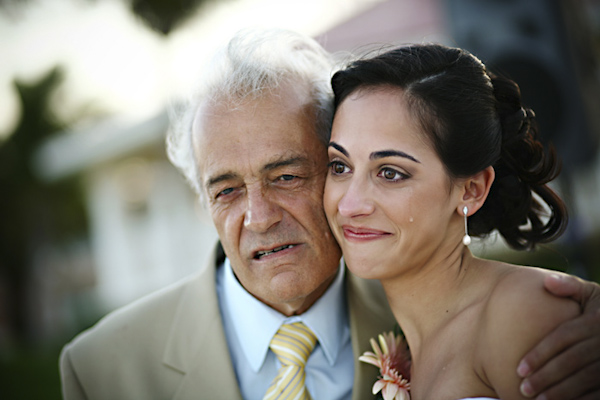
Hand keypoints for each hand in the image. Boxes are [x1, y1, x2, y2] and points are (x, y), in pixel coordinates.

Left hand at [518, 273, 599, 398]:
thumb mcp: (591, 293)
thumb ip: (569, 286)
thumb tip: (546, 281)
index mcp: (595, 320)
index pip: (563, 338)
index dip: (541, 354)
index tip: (519, 368)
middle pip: (572, 361)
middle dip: (547, 376)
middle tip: (524, 389)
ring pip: (587, 379)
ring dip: (561, 392)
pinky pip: (598, 391)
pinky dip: (581, 399)